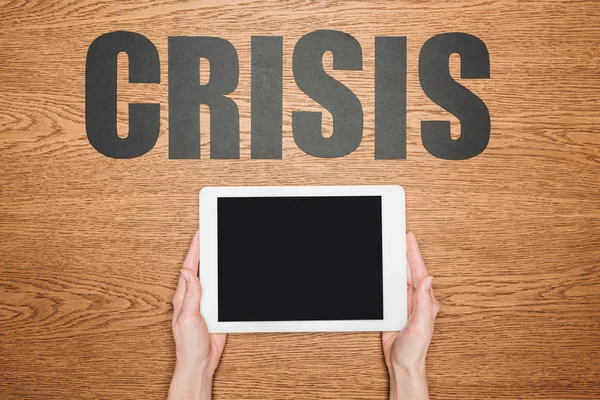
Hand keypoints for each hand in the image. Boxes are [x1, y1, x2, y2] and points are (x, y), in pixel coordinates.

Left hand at [168, 231, 226, 399]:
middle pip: (200, 268)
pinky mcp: (214, 311)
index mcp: (183, 296)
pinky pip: (220, 291)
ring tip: (218, 245)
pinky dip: (224, 280)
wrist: (200, 364)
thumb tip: (187, 272)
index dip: (195, 249)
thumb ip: (189, 295)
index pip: (189, 267)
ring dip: (215, 262)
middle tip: (210, 233)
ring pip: (211, 278)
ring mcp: (204, 303)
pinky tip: (228, 273)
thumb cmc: (188, 346)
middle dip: (204, 250)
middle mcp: (192, 297)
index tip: (201, 233)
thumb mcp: (186, 318)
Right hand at [382, 232, 438, 399]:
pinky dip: (388, 276)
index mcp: (426, 301)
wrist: (403, 364)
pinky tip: (385, 269)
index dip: (413, 253)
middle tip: (400, 235)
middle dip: (405, 252)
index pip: (418, 271)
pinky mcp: (395, 309)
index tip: (409, 237)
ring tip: (393, 246)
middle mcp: (417, 300)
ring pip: (400, 277)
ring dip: (396, 262)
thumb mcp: (421, 325)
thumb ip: (425, 302)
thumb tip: (429, 279)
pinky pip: (391, 288)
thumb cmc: (415, 349)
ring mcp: (406, 303)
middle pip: (409, 270)